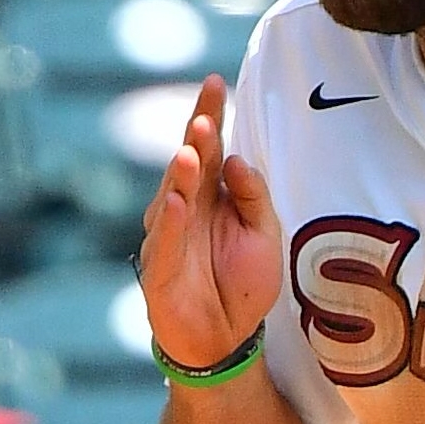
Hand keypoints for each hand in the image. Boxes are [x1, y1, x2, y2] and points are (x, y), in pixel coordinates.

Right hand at [136, 74, 283, 372]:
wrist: (226, 342)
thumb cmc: (243, 287)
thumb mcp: (265, 236)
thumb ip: (255, 197)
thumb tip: (239, 158)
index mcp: (211, 197)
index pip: (210, 149)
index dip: (209, 116)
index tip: (215, 81)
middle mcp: (185, 210)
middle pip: (187, 166)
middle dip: (194, 142)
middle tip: (204, 119)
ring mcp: (169, 238)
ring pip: (172, 200)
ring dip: (181, 177)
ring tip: (190, 154)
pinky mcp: (159, 272)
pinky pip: (165, 244)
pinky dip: (171, 224)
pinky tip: (177, 203)